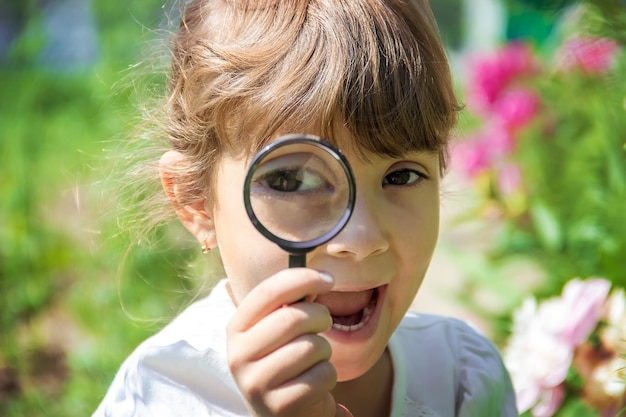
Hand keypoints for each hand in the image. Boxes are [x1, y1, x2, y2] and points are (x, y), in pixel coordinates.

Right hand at [226, 269, 352, 416]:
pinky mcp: (278, 406)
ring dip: (324, 351)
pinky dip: (327, 376)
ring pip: (312, 347)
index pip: (268, 292)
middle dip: (320, 316)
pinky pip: (321, 375)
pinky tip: (314, 383)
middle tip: (323, 324)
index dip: (302, 279)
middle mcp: (238, 355)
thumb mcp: (276, 331)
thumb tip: (319, 279)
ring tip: (313, 360)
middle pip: (293, 318)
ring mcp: (256, 383)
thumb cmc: (284, 361)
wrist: (280, 413)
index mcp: (236, 328)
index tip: (328, 279)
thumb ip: (289, 304)